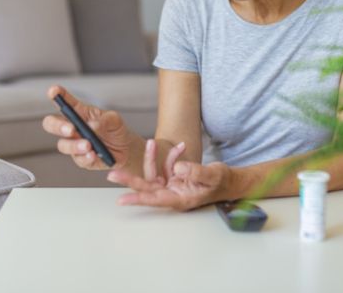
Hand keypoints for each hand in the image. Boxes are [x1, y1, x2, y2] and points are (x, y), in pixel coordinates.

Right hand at [42, 85, 131, 169]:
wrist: (125, 149)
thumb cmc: (115, 129)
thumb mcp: (114, 119)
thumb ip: (104, 120)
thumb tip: (93, 126)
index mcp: (79, 112)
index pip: (64, 102)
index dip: (56, 95)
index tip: (54, 91)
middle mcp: (72, 128)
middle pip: (52, 124)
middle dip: (57, 126)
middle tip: (71, 129)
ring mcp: (74, 144)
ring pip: (63, 145)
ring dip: (75, 145)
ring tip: (88, 145)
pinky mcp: (81, 158)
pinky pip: (78, 159)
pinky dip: (85, 157)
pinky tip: (93, 155)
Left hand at [108, 139, 231, 210]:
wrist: (229, 181)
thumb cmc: (223, 182)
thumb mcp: (213, 175)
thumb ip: (196, 172)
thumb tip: (178, 167)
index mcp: (180, 198)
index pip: (155, 199)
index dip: (138, 198)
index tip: (122, 199)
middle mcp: (173, 193)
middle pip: (147, 187)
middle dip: (130, 179)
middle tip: (112, 174)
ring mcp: (173, 185)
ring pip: (155, 172)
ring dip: (153, 157)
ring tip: (154, 143)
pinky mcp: (174, 177)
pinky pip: (166, 165)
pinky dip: (171, 155)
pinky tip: (180, 147)